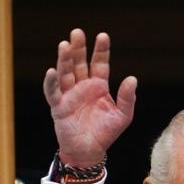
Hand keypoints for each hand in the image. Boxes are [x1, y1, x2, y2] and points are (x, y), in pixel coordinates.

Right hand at [43, 29, 136, 168]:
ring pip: (65, 73)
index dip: (101, 50)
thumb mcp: (123, 116)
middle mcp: (82, 86)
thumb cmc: (106, 133)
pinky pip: (53, 92)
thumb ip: (127, 98)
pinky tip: (52, 71)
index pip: (99, 63)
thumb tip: (132, 78)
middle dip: (78, 48)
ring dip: (64, 59)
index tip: (102, 35)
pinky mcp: (58, 106)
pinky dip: (51, 82)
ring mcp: (69, 95)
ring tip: (64, 45)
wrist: (89, 151)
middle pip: (79, 63)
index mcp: (98, 86)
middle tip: (77, 32)